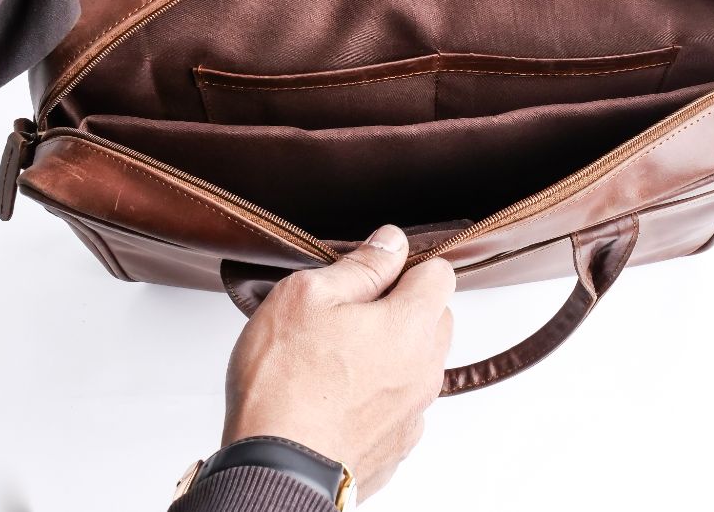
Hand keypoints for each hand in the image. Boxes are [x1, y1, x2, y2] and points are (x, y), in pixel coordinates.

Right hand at [222, 225, 454, 501]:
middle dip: (402, 305)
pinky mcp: (395, 446)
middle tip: (350, 311)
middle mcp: (425, 370)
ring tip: (337, 356)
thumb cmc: (285, 383)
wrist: (273, 471)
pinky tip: (337, 394)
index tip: (375, 269)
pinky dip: (379, 393)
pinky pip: (400, 403)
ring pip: (419, 362)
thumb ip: (361, 265)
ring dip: (391, 351)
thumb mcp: (309, 295)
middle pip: (435, 318)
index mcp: (412, 325)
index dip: (407, 263)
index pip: (440, 272)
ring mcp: (413, 413)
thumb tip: (391, 242)